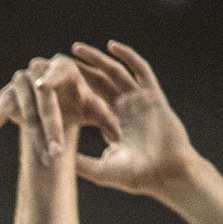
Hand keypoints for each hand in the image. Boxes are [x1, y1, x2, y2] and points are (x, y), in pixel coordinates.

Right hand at [0, 56, 111, 165]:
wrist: (54, 101)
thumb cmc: (77, 103)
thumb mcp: (92, 109)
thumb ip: (106, 118)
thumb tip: (120, 137)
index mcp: (62, 66)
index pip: (56, 73)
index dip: (50, 80)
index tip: (43, 86)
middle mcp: (38, 70)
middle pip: (42, 101)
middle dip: (49, 130)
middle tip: (56, 154)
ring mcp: (19, 82)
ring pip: (24, 111)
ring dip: (34, 138)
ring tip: (41, 160)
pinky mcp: (5, 95)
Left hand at [65, 42, 198, 198]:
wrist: (167, 174)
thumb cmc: (137, 176)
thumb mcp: (102, 170)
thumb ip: (81, 163)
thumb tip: (55, 158)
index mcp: (113, 121)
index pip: (90, 100)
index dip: (75, 90)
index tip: (56, 83)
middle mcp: (125, 107)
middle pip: (100, 82)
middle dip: (81, 69)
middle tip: (58, 58)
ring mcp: (139, 100)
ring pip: (115, 72)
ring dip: (98, 59)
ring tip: (76, 49)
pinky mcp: (153, 96)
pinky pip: (140, 70)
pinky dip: (128, 57)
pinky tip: (112, 46)